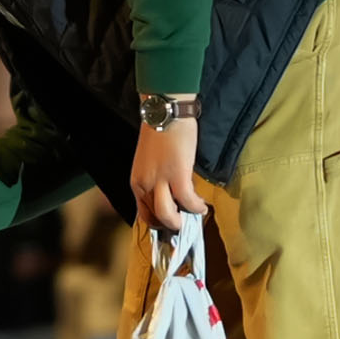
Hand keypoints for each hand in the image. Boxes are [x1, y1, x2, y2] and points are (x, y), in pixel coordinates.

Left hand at [131, 117, 206, 232]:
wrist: (165, 114)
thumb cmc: (160, 135)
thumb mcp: (149, 163)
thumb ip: (155, 180)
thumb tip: (170, 194)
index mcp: (137, 182)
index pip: (144, 213)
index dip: (158, 223)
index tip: (171, 223)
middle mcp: (144, 184)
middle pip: (154, 217)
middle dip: (170, 224)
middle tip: (185, 222)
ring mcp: (159, 180)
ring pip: (166, 214)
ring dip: (180, 221)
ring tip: (193, 215)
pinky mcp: (177, 174)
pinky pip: (186, 200)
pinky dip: (196, 207)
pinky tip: (202, 206)